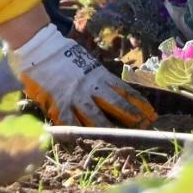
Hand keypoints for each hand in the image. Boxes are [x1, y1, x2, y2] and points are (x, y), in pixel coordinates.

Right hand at [9, 25, 155, 127]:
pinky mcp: (60, 103)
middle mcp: (91, 86)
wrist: (41, 49)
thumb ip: (98, 77)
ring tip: (122, 139)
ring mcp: (75, 96)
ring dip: (110, 129)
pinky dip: (77, 132)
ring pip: (96, 116)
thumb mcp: (86, 62)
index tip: (151, 113)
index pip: (124, 91)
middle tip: (145, 126)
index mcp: (99, 74)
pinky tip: (84, 142)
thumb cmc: (63, 54)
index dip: (138, 103)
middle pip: (116, 104)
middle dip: (132, 116)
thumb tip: (114, 89)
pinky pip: (70, 122)